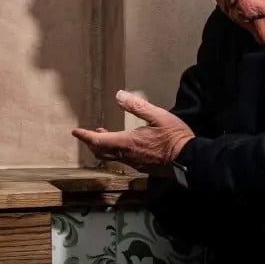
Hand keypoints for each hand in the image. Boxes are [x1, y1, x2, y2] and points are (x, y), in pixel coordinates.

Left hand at [72, 90, 194, 171]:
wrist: (189, 160)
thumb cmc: (174, 137)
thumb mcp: (157, 116)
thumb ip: (137, 106)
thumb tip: (119, 95)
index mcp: (126, 143)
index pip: (98, 140)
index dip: (85, 136)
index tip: (75, 131)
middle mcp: (127, 156)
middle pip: (101, 151)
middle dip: (91, 143)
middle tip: (85, 135)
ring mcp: (135, 164)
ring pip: (111, 157)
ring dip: (103, 147)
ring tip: (102, 135)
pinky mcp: (143, 168)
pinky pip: (122, 160)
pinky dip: (115, 151)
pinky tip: (122, 145)